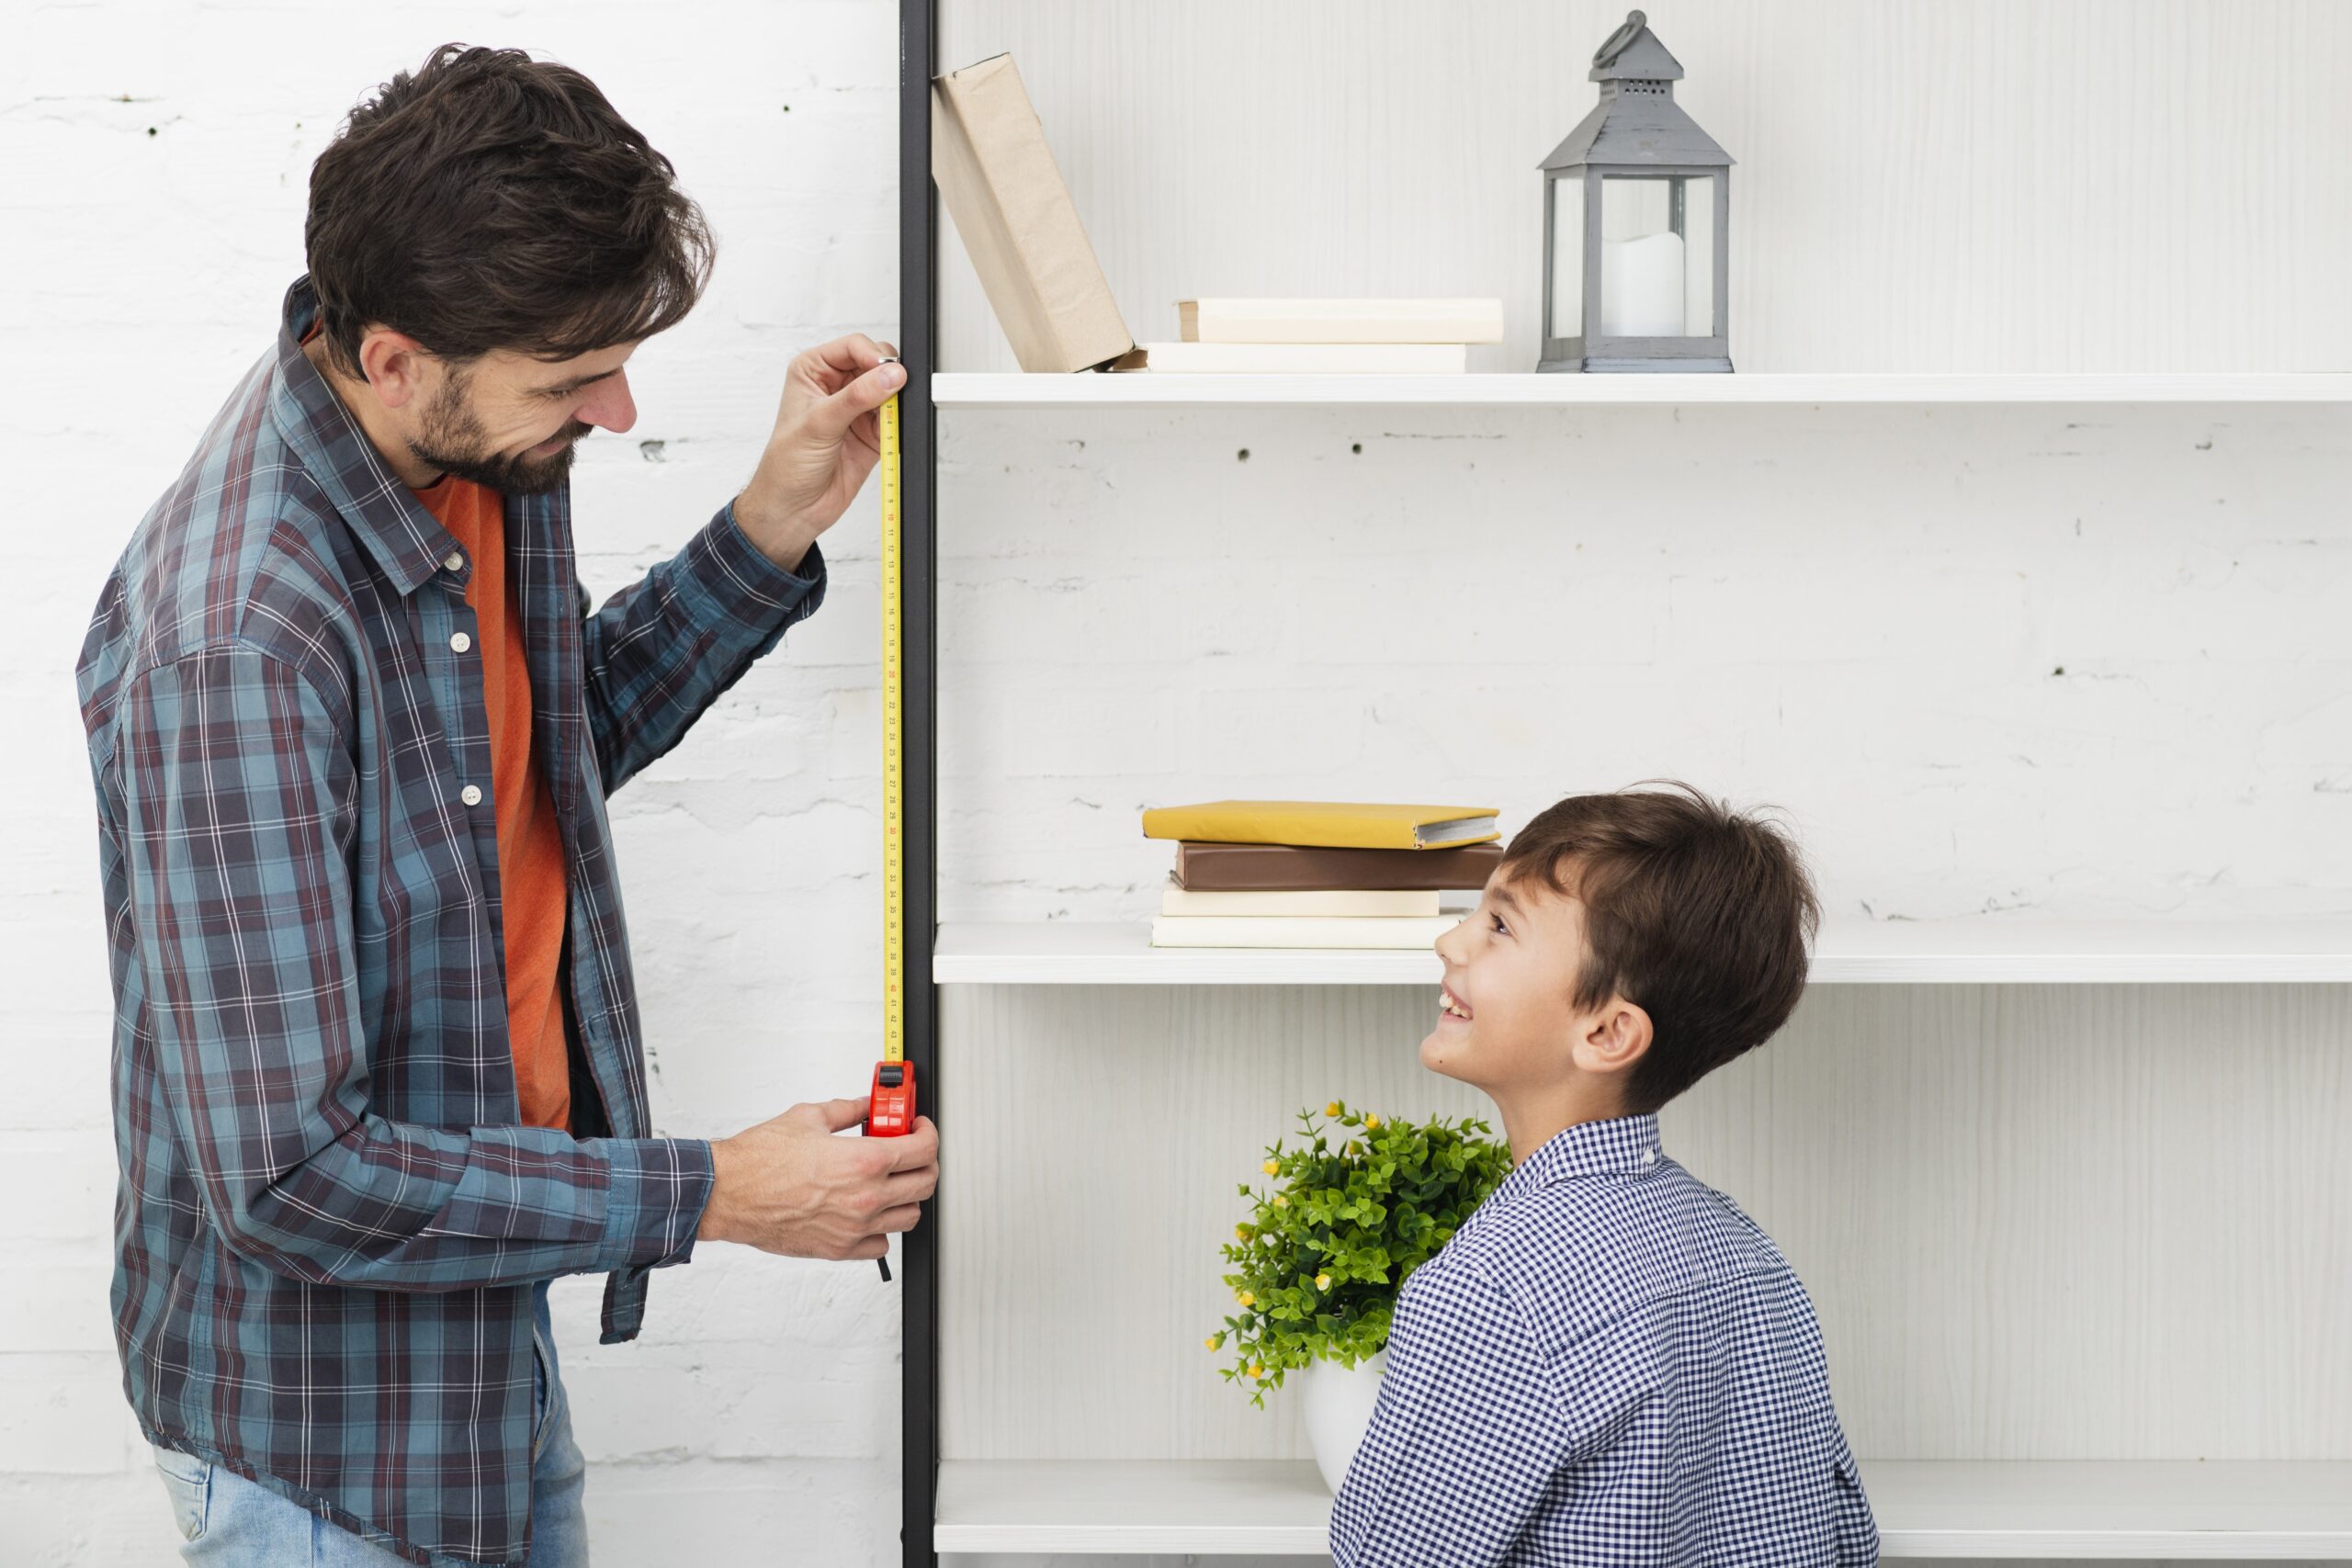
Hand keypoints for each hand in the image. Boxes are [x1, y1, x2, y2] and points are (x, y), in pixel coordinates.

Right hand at [697, 1098, 938, 1260]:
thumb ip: (848, 1110)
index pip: (924, 1150)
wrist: (728, 1193)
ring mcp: (854, 1228)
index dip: (928, 1134)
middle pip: (925, 1183)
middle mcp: (866, 1198)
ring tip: (889, 1180)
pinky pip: (881, 1244)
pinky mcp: (838, 1249)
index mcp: (864, 1161)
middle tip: (910, 1151)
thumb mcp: (810, 1117)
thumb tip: (866, 1105)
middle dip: (924, 1162)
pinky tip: (867, 1211)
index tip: (919, 1128)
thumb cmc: (759, 1160)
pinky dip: (881, 1229)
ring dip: (906, 1195)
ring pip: (909, 1216)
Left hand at [732, 334, 904, 571]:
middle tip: (891, 394)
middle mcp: (836, 386)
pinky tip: (889, 434)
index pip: (853, 346)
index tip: (886, 374)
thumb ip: (857, 397)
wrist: (794, 509)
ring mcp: (856, 409)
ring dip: (895, 402)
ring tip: (888, 419)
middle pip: (876, 364)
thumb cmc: (786, 465)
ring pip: (890, 391)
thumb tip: (890, 376)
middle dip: (888, 377)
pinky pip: (896, 419)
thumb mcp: (819, 424)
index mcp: (813, 371)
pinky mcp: (872, 433)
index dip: (873, 357)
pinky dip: (899, 424)